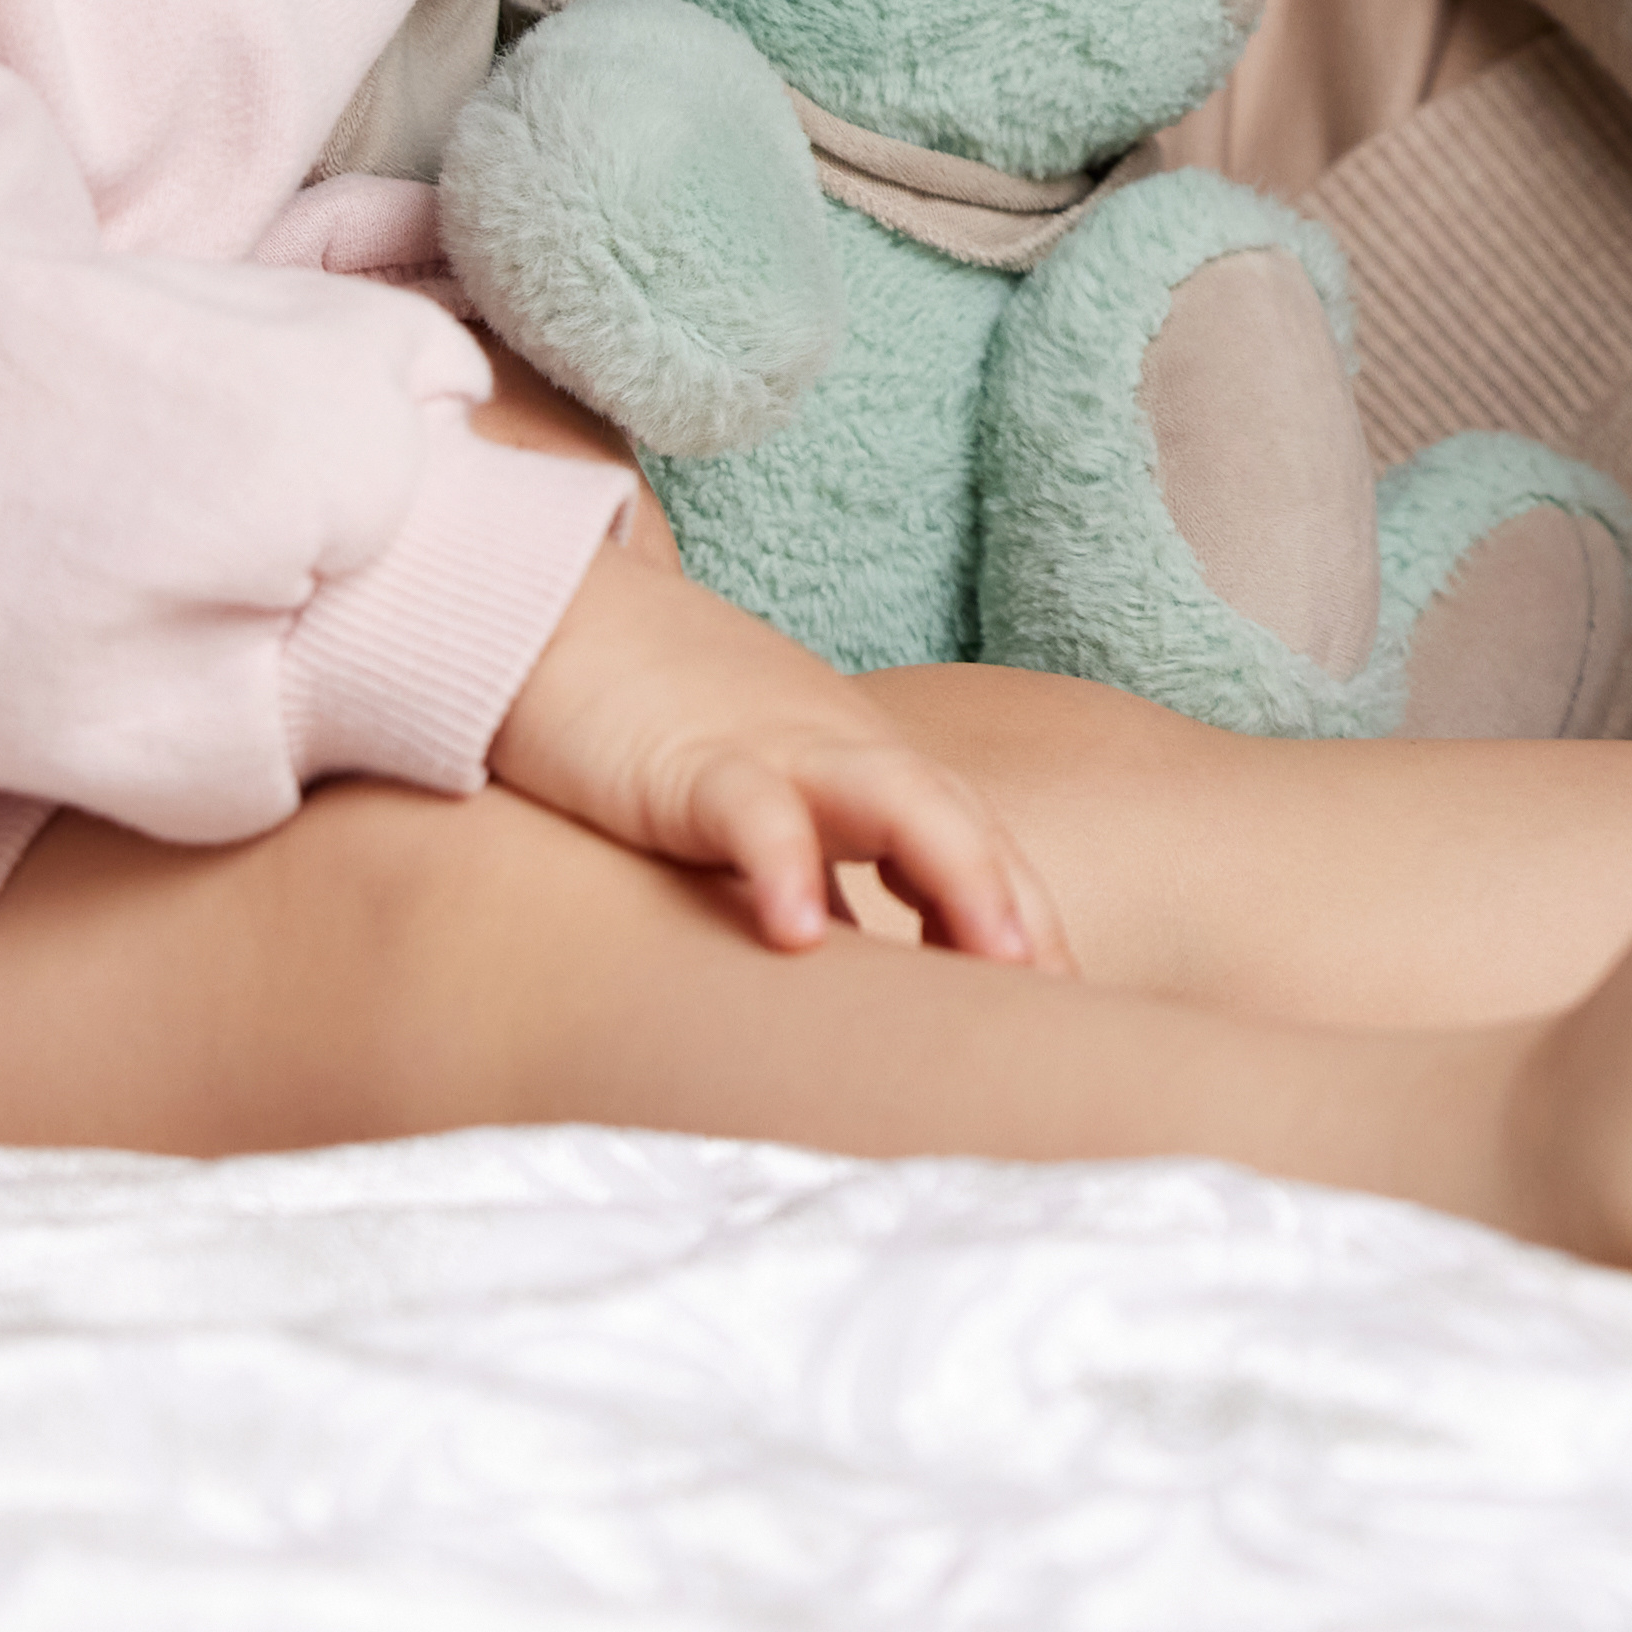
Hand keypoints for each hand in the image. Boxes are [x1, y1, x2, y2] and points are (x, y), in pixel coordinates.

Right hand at [487, 513, 1070, 968]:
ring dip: (959, 876)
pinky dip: (783, 864)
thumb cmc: (658, 724)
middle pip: (965, 827)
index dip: (1031, 925)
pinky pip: (751, 810)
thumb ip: (816, 883)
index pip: (978, 850)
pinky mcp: (692, 759)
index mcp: (868, 773)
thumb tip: (860, 981)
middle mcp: (846, 758)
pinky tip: (799, 934)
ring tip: (1000, 961)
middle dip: (1027, 912)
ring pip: (896, 802)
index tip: (1077, 1014)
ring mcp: (778, 750)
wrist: (552, 616)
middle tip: (1079, 1006)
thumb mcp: (760, 808)